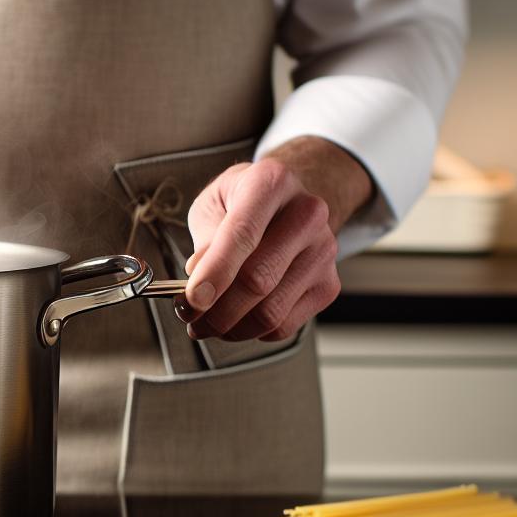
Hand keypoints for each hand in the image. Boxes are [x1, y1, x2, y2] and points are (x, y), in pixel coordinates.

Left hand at [182, 137, 372, 341]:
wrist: (287, 202)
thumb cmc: (241, 201)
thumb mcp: (213, 203)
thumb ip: (206, 238)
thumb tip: (199, 277)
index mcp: (271, 183)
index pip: (242, 235)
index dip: (214, 273)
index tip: (191, 301)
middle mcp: (307, 214)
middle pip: (259, 280)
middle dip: (215, 310)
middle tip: (188, 316)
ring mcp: (323, 251)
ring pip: (271, 310)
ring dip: (230, 327)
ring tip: (205, 324)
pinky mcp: (328, 284)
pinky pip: (285, 324)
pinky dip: (252, 332)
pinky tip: (235, 321)